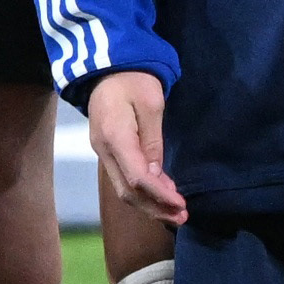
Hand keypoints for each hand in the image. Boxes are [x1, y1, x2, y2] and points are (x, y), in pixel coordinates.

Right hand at [83, 69, 185, 228]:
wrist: (107, 66)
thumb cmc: (134, 79)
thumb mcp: (152, 104)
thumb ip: (153, 141)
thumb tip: (156, 175)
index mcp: (116, 137)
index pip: (138, 178)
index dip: (160, 196)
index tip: (181, 204)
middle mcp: (104, 150)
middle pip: (127, 191)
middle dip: (155, 208)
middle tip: (181, 216)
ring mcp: (102, 151)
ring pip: (123, 189)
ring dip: (149, 203)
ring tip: (174, 211)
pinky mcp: (106, 150)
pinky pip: (122, 177)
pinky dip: (142, 190)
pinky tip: (161, 192)